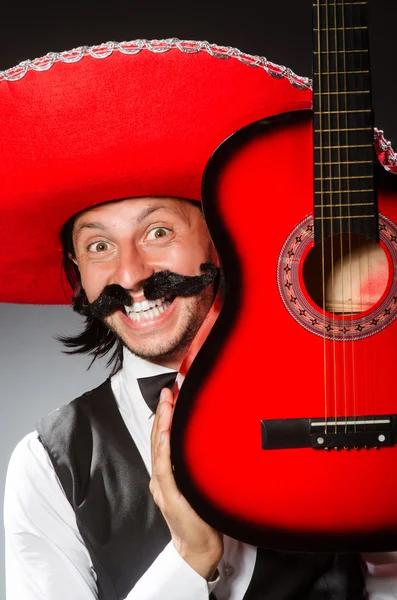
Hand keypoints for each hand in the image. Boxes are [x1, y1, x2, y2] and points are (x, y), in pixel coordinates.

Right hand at [150, 387, 222, 579]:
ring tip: (166, 404)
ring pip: (158, 449)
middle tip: (167, 391)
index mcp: (166, 474)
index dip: (164, 417)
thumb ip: (194, 466)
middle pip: (157, 439)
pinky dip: (163, 450)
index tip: (170, 396)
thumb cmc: (200, 518)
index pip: (162, 439)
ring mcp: (163, 487)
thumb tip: (206, 443)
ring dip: (162, 424)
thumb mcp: (197, 484)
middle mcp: (161, 478)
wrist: (197, 548)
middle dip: (162, 413)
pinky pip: (164, 469)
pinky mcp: (169, 496)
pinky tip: (165, 435)